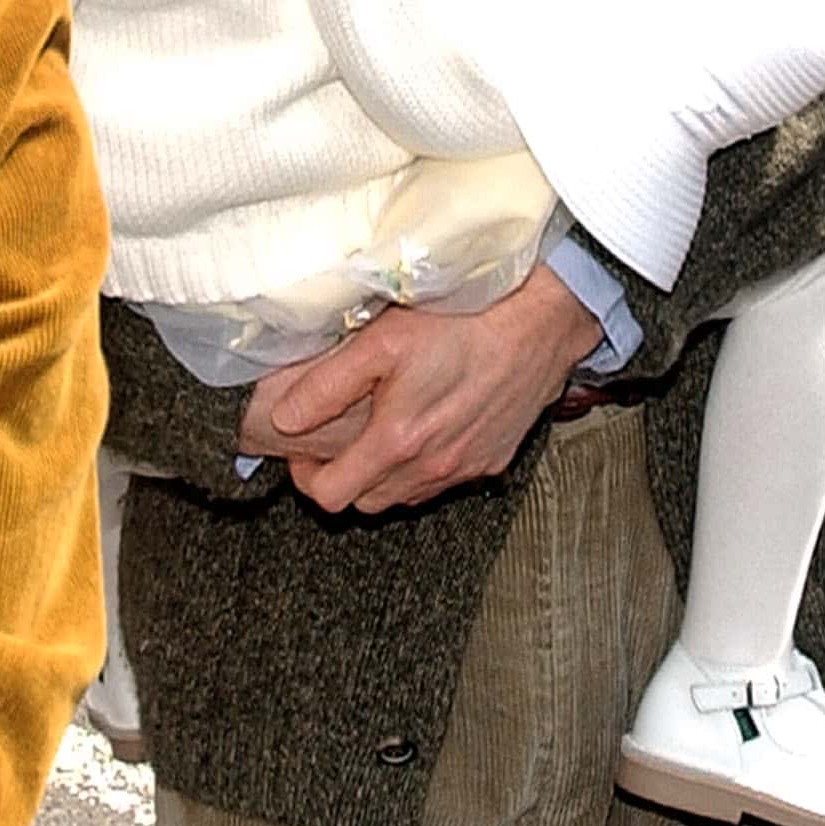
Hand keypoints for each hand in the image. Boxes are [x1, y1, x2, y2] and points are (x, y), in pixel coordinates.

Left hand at [239, 267, 602, 514]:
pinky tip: (421, 427)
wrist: (539, 323)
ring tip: (374, 431)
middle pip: (365, 502)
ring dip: (381, 475)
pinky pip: (442, 482)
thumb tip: (284, 419)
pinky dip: (421, 466)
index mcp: (398, 443)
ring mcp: (465, 469)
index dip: (306, 477)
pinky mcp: (491, 461)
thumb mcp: (378, 342)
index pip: (331, 497)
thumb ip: (326, 386)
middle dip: (341, 477)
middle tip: (333, 439)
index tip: (301, 450)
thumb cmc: (460, 323)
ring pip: (404, 495)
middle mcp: (433, 468)